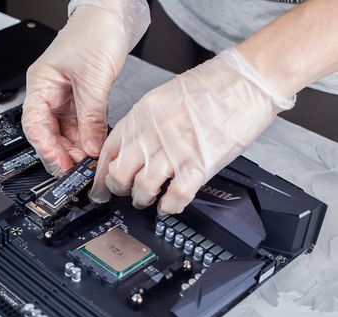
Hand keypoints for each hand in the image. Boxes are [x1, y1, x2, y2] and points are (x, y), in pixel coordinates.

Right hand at [22, 5, 131, 175]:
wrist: (112, 17)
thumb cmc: (95, 33)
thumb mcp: (93, 79)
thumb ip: (91, 117)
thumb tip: (90, 147)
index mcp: (40, 84)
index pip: (34, 124)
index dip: (46, 148)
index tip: (62, 164)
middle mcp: (49, 94)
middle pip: (47, 133)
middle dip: (62, 152)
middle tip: (79, 168)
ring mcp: (64, 98)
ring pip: (64, 133)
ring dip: (76, 148)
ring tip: (89, 160)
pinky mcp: (80, 100)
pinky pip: (79, 126)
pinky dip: (87, 138)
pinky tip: (95, 147)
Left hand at [89, 47, 294, 213]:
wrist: (247, 80)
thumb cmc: (211, 86)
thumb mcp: (163, 97)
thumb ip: (144, 123)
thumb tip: (131, 149)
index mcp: (142, 115)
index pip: (108, 150)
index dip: (100, 174)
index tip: (99, 187)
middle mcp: (153, 133)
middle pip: (120, 173)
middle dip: (117, 190)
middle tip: (122, 194)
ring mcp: (175, 149)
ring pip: (143, 188)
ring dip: (141, 200)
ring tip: (146, 201)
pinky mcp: (200, 164)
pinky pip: (175, 196)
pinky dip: (169, 207)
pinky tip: (168, 206)